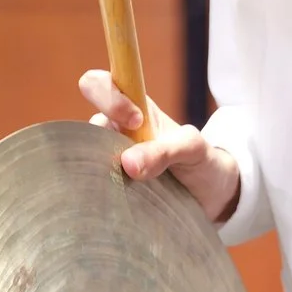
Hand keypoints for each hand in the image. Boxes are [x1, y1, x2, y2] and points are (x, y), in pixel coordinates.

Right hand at [79, 70, 241, 222]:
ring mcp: (108, 162)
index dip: (108, 98)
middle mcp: (113, 132)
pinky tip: (115, 206)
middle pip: (80, 127)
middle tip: (128, 162)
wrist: (210, 197)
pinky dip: (99, 196)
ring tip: (127, 190)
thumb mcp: (192, 149)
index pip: (100, 85)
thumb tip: (127, 164)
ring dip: (101, 175)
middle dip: (98, 141)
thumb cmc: (199, 161)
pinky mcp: (108, 189)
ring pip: (82, 162)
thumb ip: (165, 150)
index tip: (136, 120)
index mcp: (132, 108)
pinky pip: (90, 188)